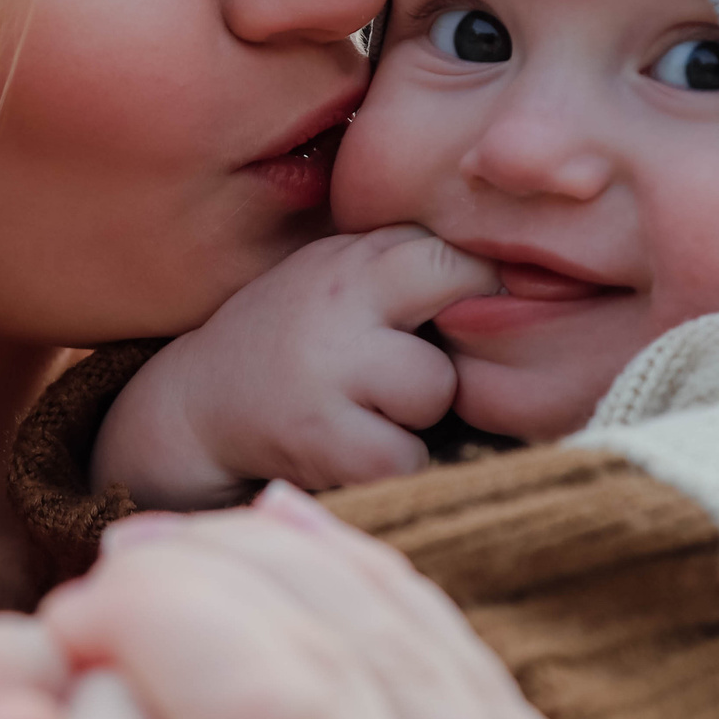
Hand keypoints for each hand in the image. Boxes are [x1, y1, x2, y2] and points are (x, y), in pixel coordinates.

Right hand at [0, 485, 653, 718]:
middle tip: (106, 591)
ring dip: (289, 574)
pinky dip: (386, 605)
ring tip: (177, 556)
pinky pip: (493, 695)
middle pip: (338, 670)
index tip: (70, 623)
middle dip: (201, 588)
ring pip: (429, 659)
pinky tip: (293, 542)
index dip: (161, 620)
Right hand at [92, 226, 499, 509]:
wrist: (193, 407)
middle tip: (404, 367)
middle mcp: (340, 299)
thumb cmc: (294, 342)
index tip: (468, 316)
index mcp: (352, 257)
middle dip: (448, 346)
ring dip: (415, 413)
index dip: (478, 289)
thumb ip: (407, 267)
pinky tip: (347, 448)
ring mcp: (329, 367)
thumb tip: (525, 272)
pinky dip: (387, 463)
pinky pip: (404, 457)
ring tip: (365, 410)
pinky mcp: (323, 437)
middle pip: (461, 307)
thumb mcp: (337, 278)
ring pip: (434, 389)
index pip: (454, 255)